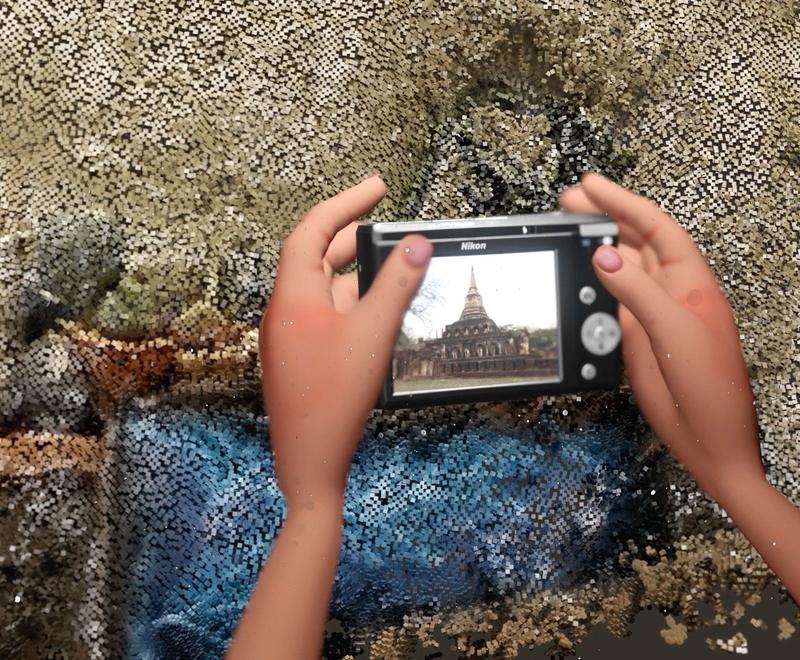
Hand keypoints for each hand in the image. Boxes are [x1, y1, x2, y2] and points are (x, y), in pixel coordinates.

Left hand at [258, 175, 432, 511]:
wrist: (308, 463)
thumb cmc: (333, 401)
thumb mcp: (373, 334)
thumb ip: (396, 286)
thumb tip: (417, 245)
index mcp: (293, 296)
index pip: (313, 230)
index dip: (346, 204)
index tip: (377, 186)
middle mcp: (286, 311)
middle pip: (319, 257)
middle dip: (356, 239)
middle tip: (391, 225)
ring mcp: (291, 336)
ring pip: (327, 290)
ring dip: (360, 276)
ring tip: (399, 271)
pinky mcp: (301, 359)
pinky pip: (328, 317)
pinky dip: (355, 305)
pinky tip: (383, 316)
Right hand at [559, 172, 764, 503]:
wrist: (712, 443)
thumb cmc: (710, 388)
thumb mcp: (673, 331)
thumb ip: (637, 290)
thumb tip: (603, 253)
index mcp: (691, 282)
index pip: (655, 227)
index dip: (624, 202)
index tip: (590, 184)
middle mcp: (673, 293)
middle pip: (636, 242)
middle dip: (605, 217)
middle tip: (568, 200)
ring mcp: (654, 316)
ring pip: (622, 271)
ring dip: (597, 248)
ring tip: (566, 230)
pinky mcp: (639, 341)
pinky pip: (612, 304)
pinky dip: (594, 286)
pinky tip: (577, 276)